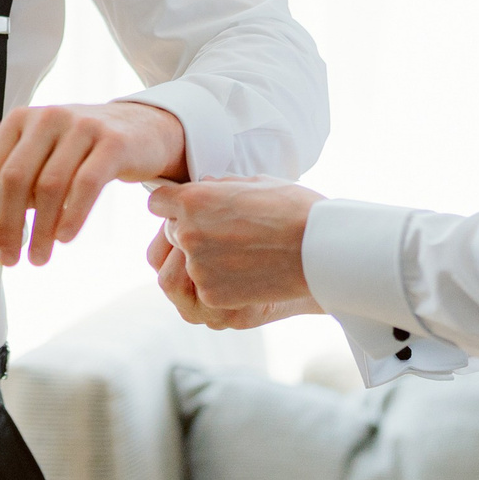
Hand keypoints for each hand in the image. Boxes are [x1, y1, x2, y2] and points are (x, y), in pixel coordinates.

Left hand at [0, 101, 186, 265]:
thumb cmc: (82, 152)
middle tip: (9, 259)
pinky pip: (87, 184)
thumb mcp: (40, 164)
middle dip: (7, 226)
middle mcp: (46, 118)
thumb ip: (7, 194)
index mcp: (19, 121)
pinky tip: (64, 238)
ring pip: (49, 186)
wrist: (142, 130)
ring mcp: (80, 127)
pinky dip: (72, 216)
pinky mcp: (112, 143)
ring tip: (39, 258)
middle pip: (14, 179)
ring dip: (40, 230)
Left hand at [146, 178, 323, 322]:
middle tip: (217, 235)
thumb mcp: (253, 183)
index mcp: (193, 200)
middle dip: (188, 232)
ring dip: (201, 261)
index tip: (184, 210)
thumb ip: (219, 189)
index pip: (158, 202)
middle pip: (171, 234)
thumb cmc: (294, 209)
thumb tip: (205, 188)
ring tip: (234, 257)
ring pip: (184, 265)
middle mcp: (187, 233)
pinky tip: (245, 275)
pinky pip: (202, 289)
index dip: (172, 205)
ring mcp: (197, 267)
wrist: (321, 249)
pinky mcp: (211, 296)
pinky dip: (218, 284)